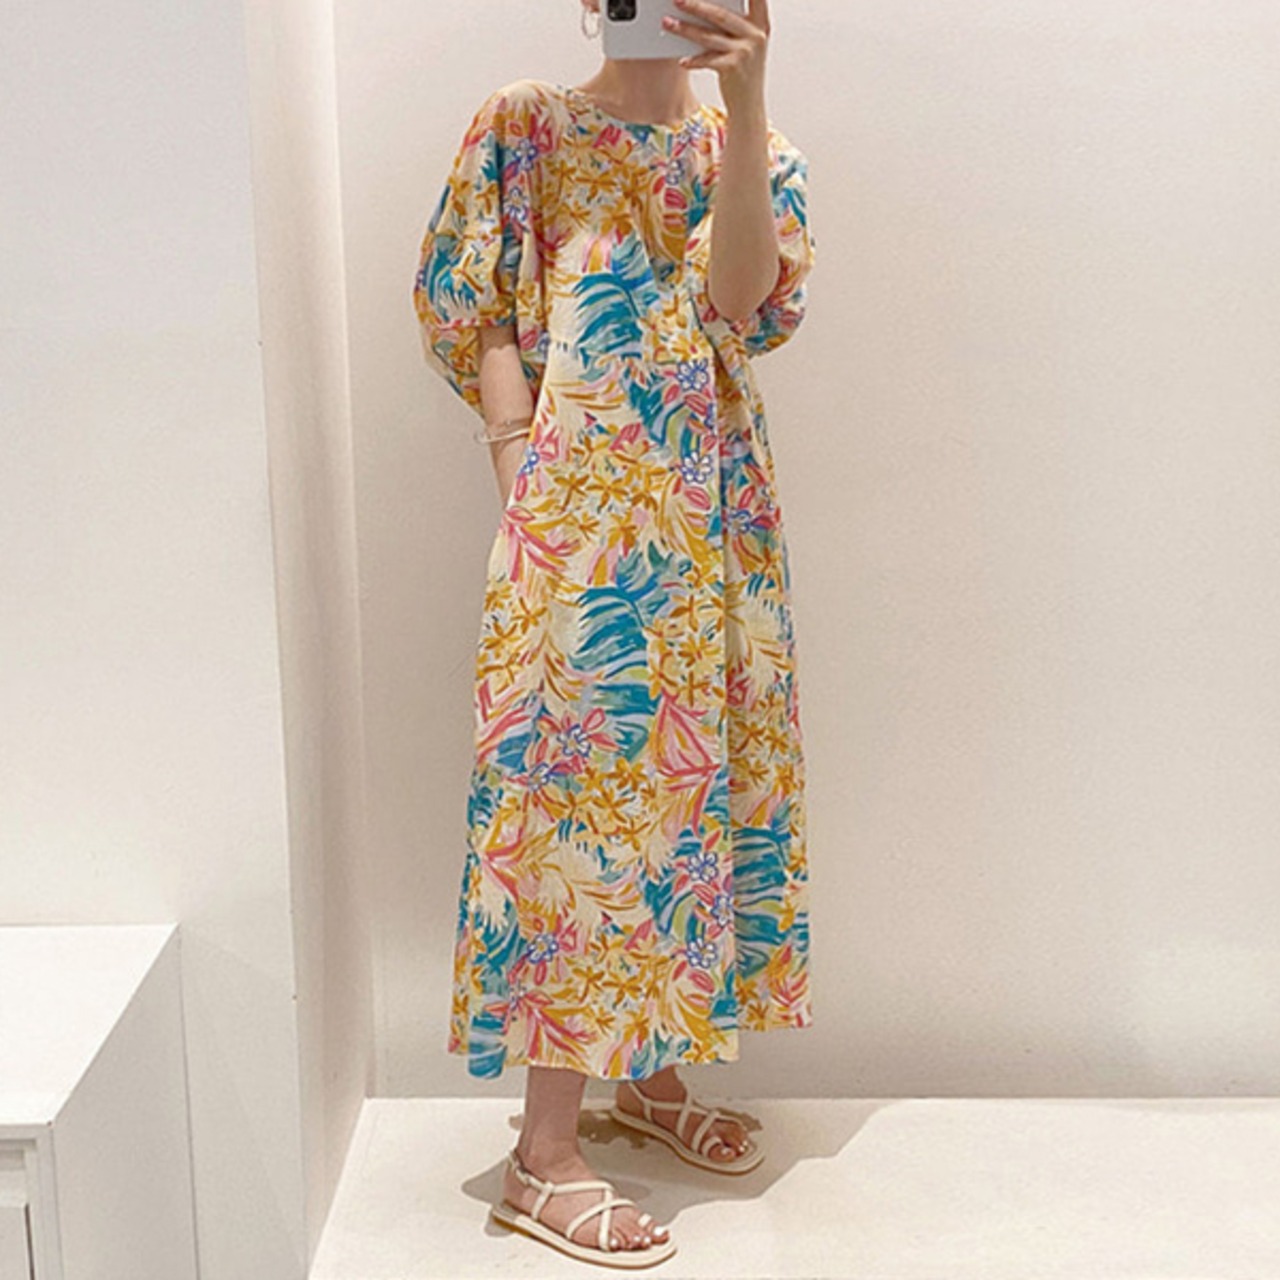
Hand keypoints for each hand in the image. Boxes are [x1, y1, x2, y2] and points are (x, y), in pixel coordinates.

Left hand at [665, 0, 769, 119]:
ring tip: (668, 23)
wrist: (749, 105)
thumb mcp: (745, 44)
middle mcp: (755, 35)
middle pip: (720, 14)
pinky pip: (707, 59)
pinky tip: (682, 60)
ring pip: (709, 36)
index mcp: (760, 24)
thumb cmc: (743, 72)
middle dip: (696, 5)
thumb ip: (732, 24)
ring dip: (685, 29)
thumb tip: (702, 7)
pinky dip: (693, 60)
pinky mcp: (733, 69)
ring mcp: (745, 52)